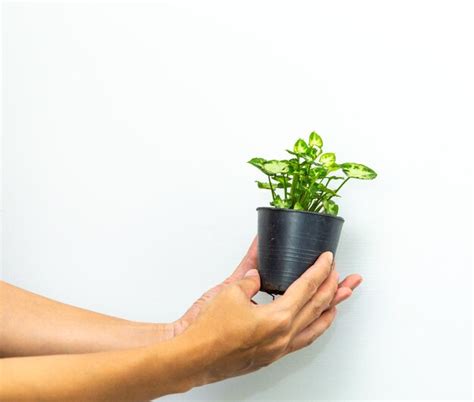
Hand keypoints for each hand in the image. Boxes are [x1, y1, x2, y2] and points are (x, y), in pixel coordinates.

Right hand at [180, 245, 362, 385]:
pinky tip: (316, 323)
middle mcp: (282, 336)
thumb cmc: (207, 331)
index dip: (320, 270)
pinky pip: (300, 341)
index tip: (328, 259)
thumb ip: (248, 279)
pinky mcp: (268, 355)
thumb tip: (256, 275)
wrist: (190, 357)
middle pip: (317, 307)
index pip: (307, 288)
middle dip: (334, 287)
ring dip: (330, 310)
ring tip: (342, 299)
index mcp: (278, 319)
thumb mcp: (230, 291)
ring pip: (314, 327)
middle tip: (344, 275)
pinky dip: (313, 328)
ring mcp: (278, 348)